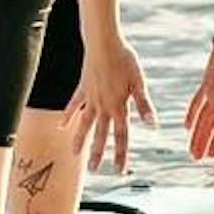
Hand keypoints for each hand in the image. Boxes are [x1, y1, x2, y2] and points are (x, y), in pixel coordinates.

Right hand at [64, 32, 156, 172]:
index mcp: (118, 106)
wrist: (103, 43)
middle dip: (98, 153)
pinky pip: (74, 105)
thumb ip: (144, 105)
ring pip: (84, 124)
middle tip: (94, 170)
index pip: (121, 136)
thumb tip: (152, 125)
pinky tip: (61, 127)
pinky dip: (68, 116)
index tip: (119, 170)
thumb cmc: (125, 60)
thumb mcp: (138, 82)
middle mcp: (103, 106)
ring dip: (80, 139)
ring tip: (74, 154)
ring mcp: (90, 98)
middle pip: (101, 134)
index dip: (121, 154)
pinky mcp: (82, 88)